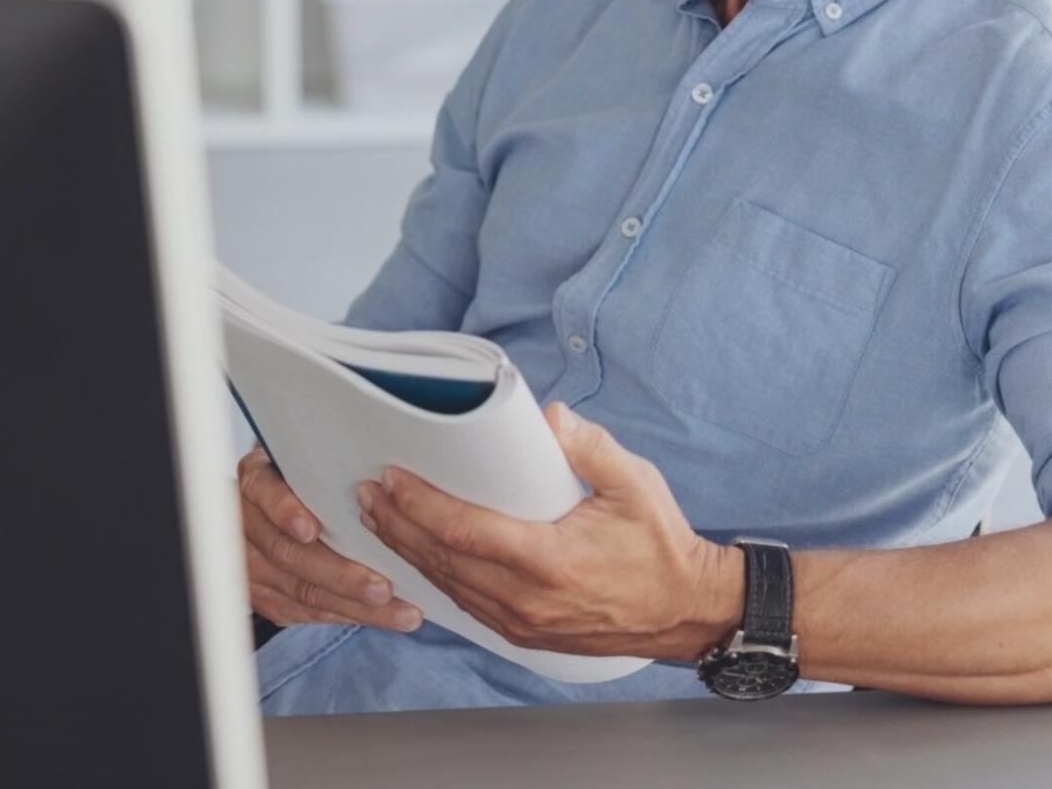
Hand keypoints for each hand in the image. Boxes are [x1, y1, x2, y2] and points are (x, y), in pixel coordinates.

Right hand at [237, 445, 423, 631]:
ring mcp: (251, 565)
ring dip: (354, 605)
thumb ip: (334, 467)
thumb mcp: (312, 462)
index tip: (310, 529)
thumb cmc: (309, 481)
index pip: (263, 492)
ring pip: (301, 592)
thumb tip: (385, 475)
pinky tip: (381, 617)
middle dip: (340, 575)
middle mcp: (246, 524)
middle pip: (288, 554)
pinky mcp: (264, 596)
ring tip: (399, 611)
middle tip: (382, 589)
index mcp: (257, 481)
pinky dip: (345, 615)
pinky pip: (304, 612)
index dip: (285, 511)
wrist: (277, 508)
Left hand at [357, 402, 740, 660]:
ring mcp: (522, 622)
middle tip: (365, 493)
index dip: (419, 505)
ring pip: (448, 587)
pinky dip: (435, 578)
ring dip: (408, 551)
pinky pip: (466, 605)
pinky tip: (416, 557)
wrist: (686, 610)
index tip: (391, 477)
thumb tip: (547, 418)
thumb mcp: (636, 484)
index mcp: (550, 560)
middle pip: (442, 561)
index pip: (464, 531)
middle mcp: (528, 599)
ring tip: (377, 519)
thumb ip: (590, 447)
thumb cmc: (661, 547)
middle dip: (397, 525)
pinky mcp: (523, 633)